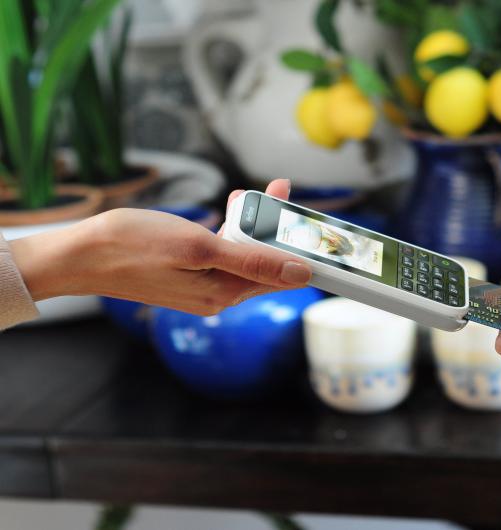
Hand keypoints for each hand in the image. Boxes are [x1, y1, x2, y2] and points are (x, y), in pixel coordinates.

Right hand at [10, 179, 312, 314]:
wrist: (83, 253)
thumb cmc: (134, 246)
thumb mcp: (199, 248)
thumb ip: (253, 261)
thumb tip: (300, 273)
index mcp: (225, 293)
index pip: (282, 274)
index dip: (298, 245)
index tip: (308, 218)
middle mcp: (219, 295)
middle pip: (265, 260)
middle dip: (274, 225)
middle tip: (277, 190)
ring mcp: (204, 285)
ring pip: (244, 252)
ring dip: (251, 222)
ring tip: (248, 194)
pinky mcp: (190, 273)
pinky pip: (223, 252)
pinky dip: (230, 229)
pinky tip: (229, 208)